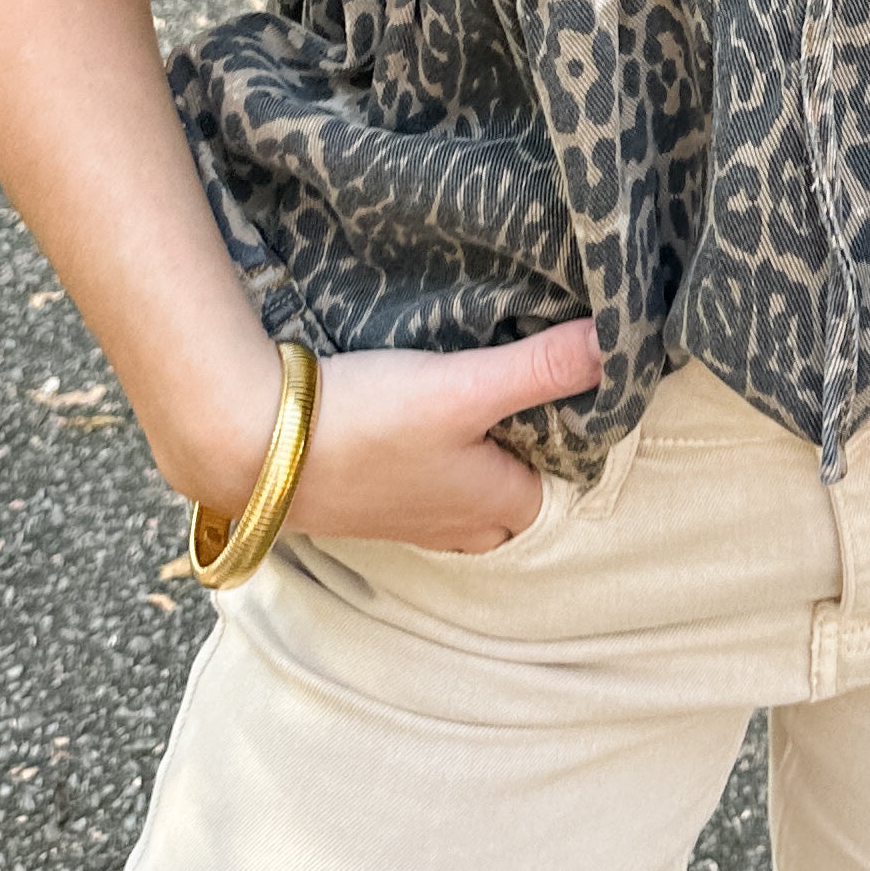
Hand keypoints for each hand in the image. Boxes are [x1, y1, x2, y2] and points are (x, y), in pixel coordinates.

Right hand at [283, 320, 604, 554]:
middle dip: (522, 459)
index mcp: (495, 506)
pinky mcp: (357, 506)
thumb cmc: (367, 422)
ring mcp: (401, 523)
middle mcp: (454, 528)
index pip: (559, 486)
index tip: (569, 391)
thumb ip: (541, 368)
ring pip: (460, 499)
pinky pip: (411, 492)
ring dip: (470, 464)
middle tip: (524, 398)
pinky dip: (422, 466)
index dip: (569, 442)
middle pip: (511, 500)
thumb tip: (619, 342)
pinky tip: (406, 429)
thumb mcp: (465, 387)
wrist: (250, 445)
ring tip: (471, 409)